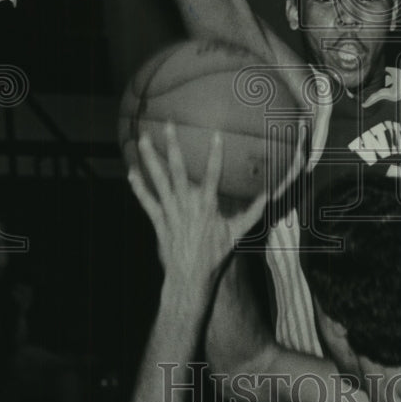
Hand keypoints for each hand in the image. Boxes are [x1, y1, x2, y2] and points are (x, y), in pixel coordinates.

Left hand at [130, 125, 267, 283]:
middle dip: (172, 146)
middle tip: (167, 125)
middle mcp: (186, 204)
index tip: (216, 134)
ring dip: (150, 159)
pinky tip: (131, 172)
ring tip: (143, 139)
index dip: (215, 154)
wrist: (190, 277)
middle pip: (177, 170)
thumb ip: (252, 212)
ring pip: (157, 180)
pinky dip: (138, 186)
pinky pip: (146, 200)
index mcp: (207, 205)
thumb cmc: (215, 256)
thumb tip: (269, 196)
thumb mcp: (237, 233)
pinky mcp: (158, 220)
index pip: (212, 175)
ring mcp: (170, 211)